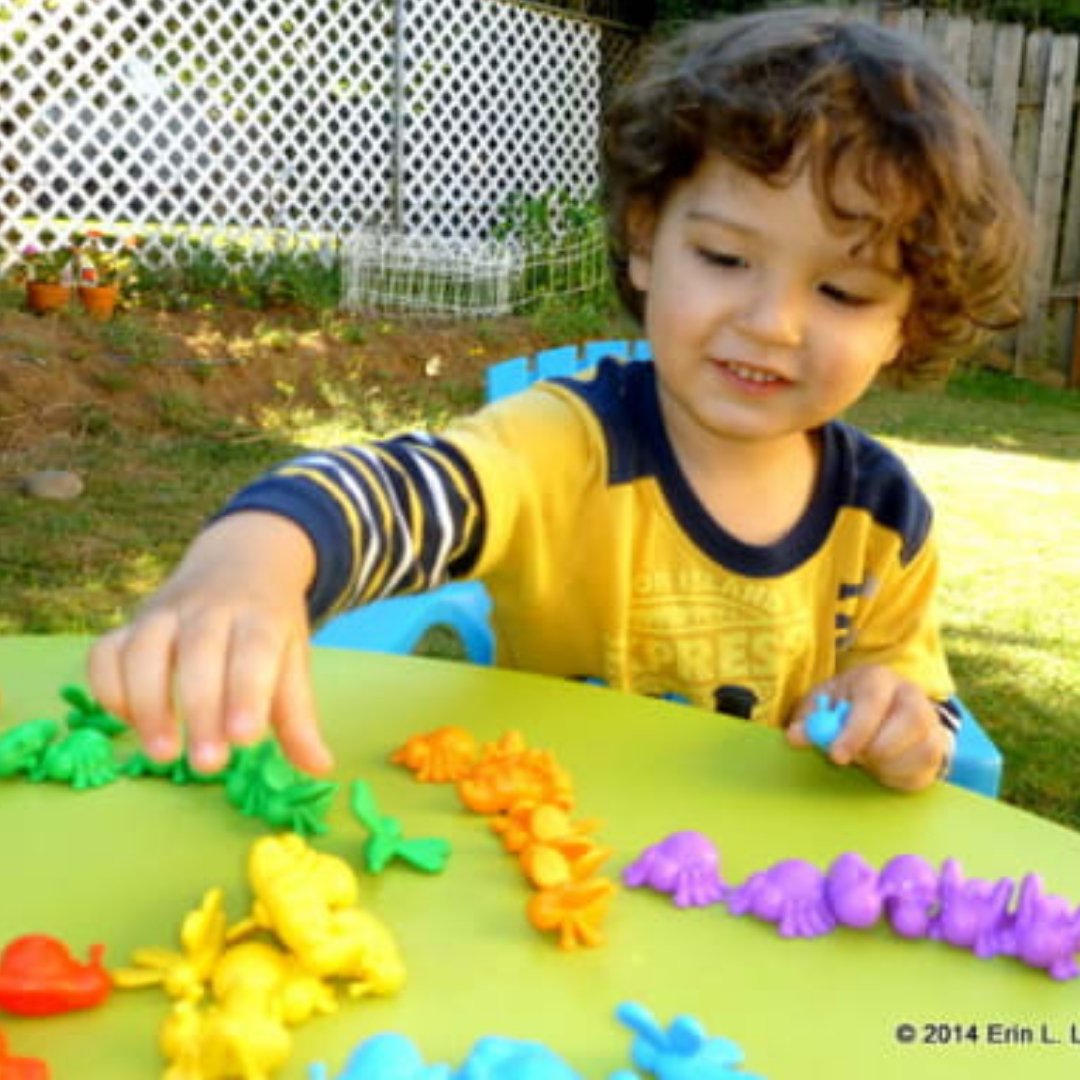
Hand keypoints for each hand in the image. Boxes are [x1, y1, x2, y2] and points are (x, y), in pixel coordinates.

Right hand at [87, 512, 332, 775]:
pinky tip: (128, 723)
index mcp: (261, 615)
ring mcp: (165, 612)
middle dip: (201, 709)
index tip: (245, 739)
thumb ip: (299, 717)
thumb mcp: (293, 659)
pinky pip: (106, 651)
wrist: (242, 560)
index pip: (255, 650)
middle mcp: (211, 607)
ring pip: (145, 649)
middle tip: (207, 764)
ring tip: (162, 753)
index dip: (248, 692)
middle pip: (200, 652)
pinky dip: (109, 688)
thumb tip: (320, 769)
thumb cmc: (269, 624)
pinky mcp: (130, 623)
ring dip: (148, 704)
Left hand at [786, 665, 949, 791]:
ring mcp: (930, 721)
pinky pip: (924, 771)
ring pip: (922, 750)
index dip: (855, 730)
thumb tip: (796, 736)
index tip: (836, 755)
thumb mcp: (820, 705)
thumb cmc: (843, 705)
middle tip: (854, 760)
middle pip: (912, 721)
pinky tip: (880, 767)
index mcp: (878, 678)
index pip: (873, 700)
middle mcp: (911, 695)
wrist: (879, 712)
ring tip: (865, 758)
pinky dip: (897, 777)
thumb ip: (808, 720)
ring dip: (887, 765)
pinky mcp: (937, 749)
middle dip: (878, 748)